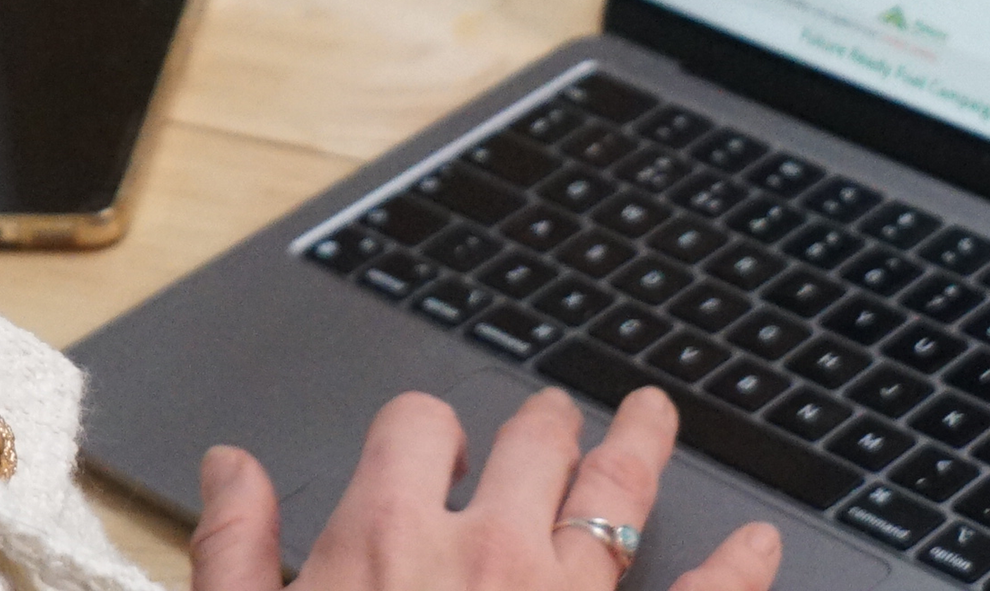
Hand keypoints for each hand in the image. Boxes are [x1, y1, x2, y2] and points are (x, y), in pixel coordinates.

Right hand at [192, 385, 782, 590]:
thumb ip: (236, 549)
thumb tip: (231, 467)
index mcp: (388, 539)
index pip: (416, 428)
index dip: (422, 432)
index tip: (429, 449)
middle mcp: (490, 552)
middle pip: (532, 444)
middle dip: (542, 425)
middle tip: (553, 420)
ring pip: (619, 494)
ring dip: (639, 448)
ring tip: (652, 419)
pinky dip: (737, 569)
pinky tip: (758, 546)